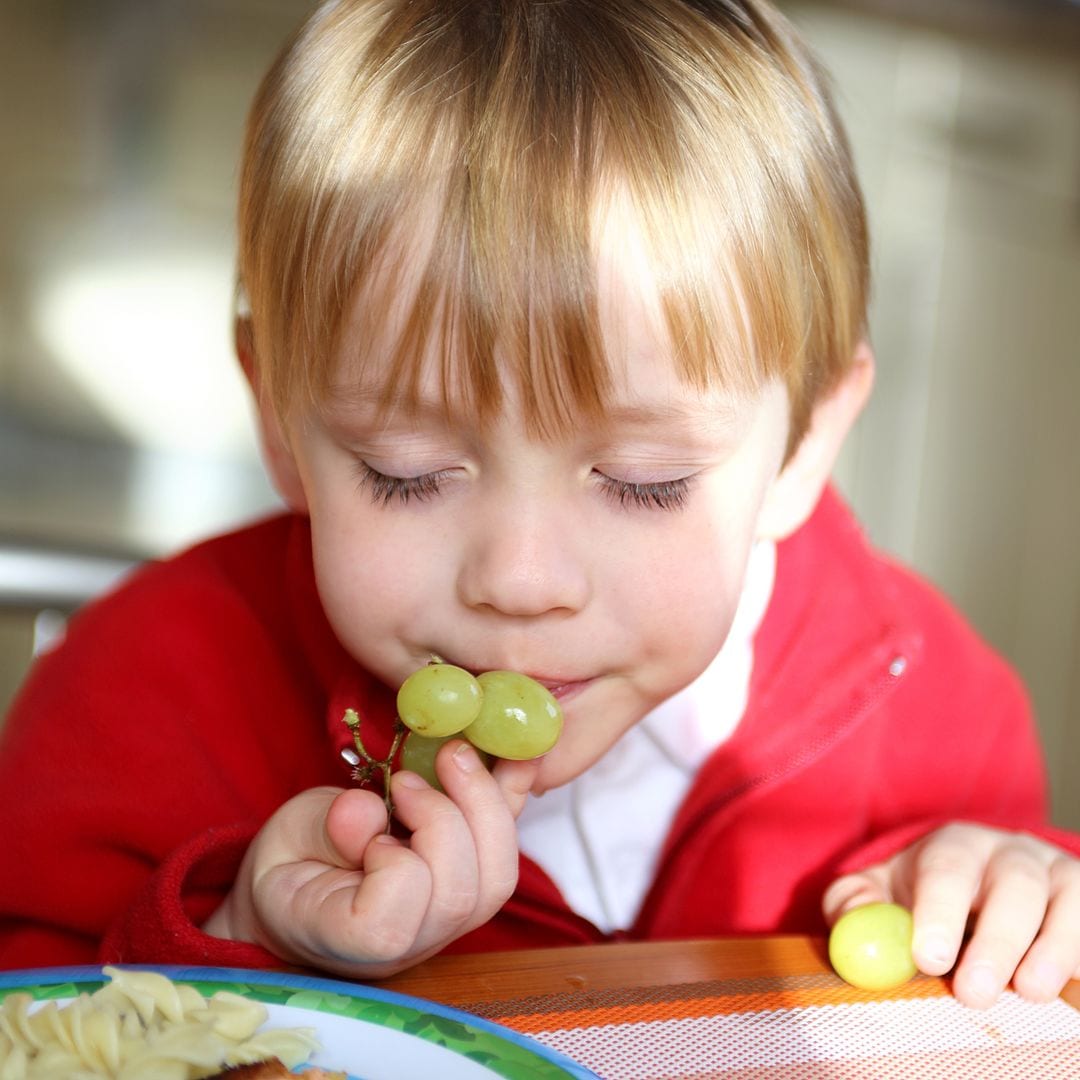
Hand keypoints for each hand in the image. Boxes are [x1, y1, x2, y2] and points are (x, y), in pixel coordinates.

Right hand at [204, 740, 537, 977]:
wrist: (303, 888)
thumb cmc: (290, 865)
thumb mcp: (287, 838)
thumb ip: (323, 829)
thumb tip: (367, 811)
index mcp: (351, 942)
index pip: (395, 919)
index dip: (395, 863)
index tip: (372, 821)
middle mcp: (413, 944)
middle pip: (464, 895)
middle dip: (453, 815)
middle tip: (418, 771)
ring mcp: (450, 923)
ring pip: (498, 876)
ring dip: (485, 803)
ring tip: (454, 757)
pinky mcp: (473, 888)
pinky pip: (506, 850)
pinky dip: (512, 799)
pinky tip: (513, 756)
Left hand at [823, 823, 1079, 1008]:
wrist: (978, 886)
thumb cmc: (921, 895)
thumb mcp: (880, 893)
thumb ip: (856, 905)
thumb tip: (852, 926)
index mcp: (953, 846)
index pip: (946, 870)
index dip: (938, 912)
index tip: (929, 958)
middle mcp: (1008, 854)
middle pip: (1011, 886)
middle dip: (995, 942)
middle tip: (974, 992)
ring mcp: (1054, 876)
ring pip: (1062, 901)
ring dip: (1050, 949)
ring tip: (1028, 990)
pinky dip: (1079, 952)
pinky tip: (1063, 984)